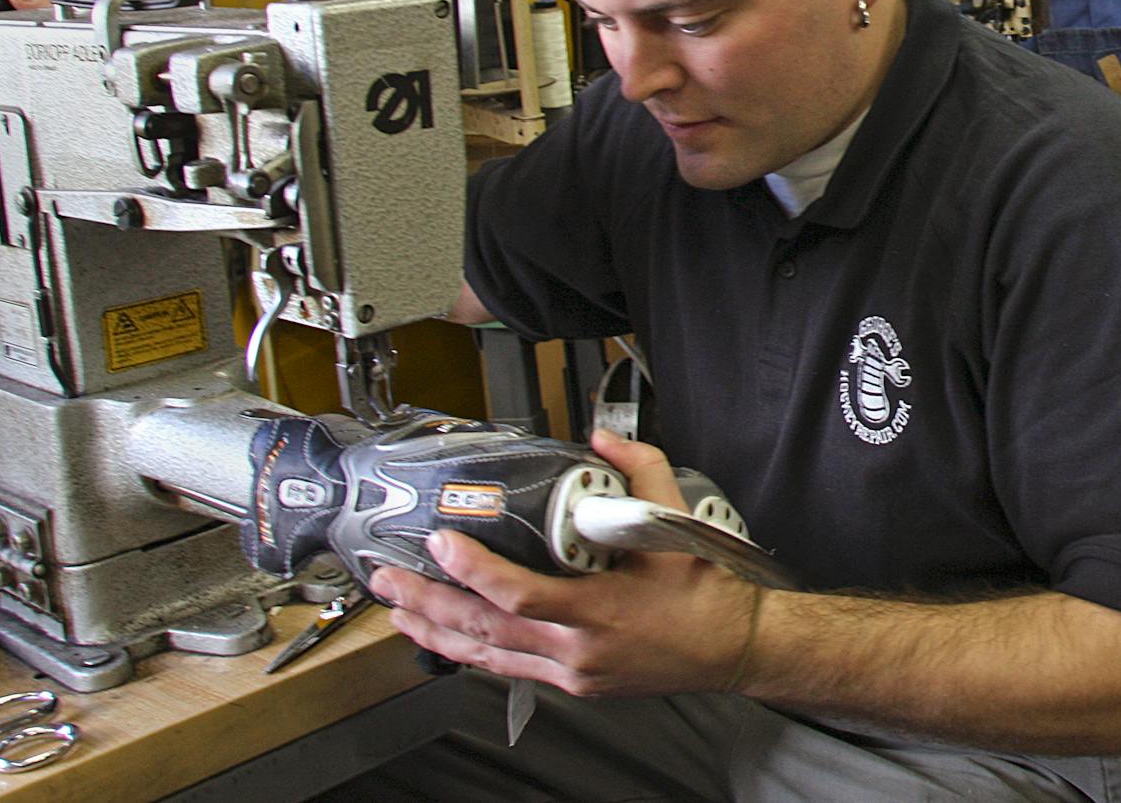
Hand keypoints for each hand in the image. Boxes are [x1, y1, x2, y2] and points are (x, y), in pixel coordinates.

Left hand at [368, 430, 758, 698]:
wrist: (732, 647)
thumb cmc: (706, 593)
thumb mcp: (676, 522)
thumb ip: (640, 471)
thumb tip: (602, 437)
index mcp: (599, 610)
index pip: (517, 595)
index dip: (473, 570)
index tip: (442, 543)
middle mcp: (578, 649)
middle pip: (484, 630)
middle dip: (428, 603)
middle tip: (388, 578)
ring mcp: (572, 671)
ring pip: (485, 656)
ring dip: (435, 631)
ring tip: (397, 609)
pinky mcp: (574, 682)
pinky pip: (507, 669)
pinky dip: (469, 652)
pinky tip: (444, 638)